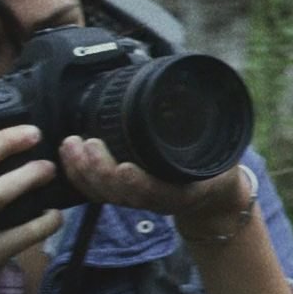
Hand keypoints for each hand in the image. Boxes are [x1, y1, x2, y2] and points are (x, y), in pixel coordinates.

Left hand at [58, 135, 246, 227]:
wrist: (213, 194)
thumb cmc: (216, 168)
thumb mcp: (222, 150)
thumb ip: (211, 130)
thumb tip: (200, 94)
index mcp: (183, 192)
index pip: (157, 193)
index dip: (138, 184)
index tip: (125, 167)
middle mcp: (156, 199)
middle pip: (121, 195)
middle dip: (100, 171)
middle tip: (89, 143)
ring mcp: (137, 197)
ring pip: (104, 194)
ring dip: (83, 171)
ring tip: (71, 144)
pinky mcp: (123, 192)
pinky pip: (96, 190)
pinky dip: (79, 175)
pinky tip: (70, 153)